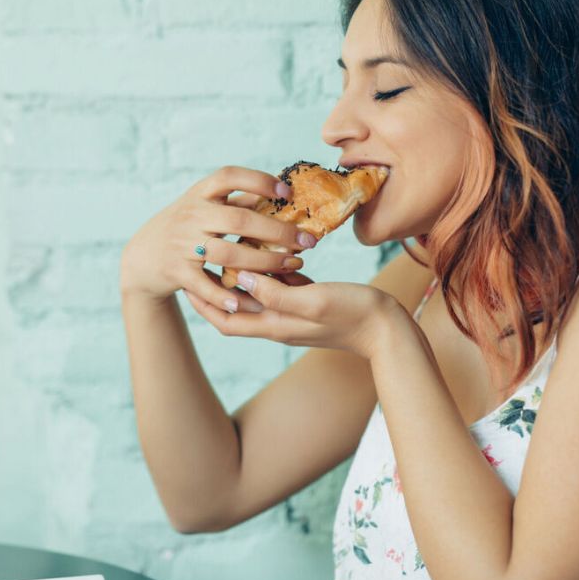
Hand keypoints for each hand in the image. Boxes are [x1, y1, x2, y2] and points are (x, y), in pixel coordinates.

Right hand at [119, 166, 317, 311]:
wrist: (142, 256)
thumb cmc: (186, 226)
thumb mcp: (205, 205)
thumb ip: (238, 199)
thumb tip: (280, 190)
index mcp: (201, 194)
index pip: (229, 176)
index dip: (258, 180)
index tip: (287, 191)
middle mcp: (191, 215)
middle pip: (238, 220)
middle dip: (277, 231)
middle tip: (307, 241)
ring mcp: (182, 244)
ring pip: (228, 255)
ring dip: (264, 263)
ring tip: (292, 267)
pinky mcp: (177, 272)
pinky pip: (206, 286)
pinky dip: (227, 296)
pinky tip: (251, 301)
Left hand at [184, 269, 406, 359]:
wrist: (389, 330)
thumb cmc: (354, 313)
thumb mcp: (313, 300)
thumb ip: (276, 292)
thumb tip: (241, 280)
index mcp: (276, 326)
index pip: (225, 320)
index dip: (203, 303)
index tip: (188, 279)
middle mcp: (280, 323)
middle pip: (237, 308)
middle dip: (217, 287)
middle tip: (204, 260)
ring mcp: (296, 314)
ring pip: (259, 295)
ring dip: (245, 276)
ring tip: (232, 249)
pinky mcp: (311, 303)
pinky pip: (282, 287)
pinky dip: (272, 271)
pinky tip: (273, 250)